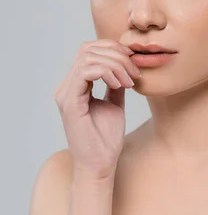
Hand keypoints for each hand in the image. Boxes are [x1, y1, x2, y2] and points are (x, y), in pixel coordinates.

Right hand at [54, 39, 141, 178]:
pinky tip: (120, 86)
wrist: (100, 165)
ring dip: (115, 64)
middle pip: (87, 49)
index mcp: (75, 86)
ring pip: (87, 57)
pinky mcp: (70, 103)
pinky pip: (85, 72)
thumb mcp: (115, 104)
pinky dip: (107, 73)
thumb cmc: (106, 140)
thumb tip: (124, 65)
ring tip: (129, 81)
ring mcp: (66, 94)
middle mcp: (66, 87)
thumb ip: (115, 84)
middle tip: (134, 71)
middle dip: (116, 54)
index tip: (133, 62)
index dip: (112, 49)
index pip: (88, 51)